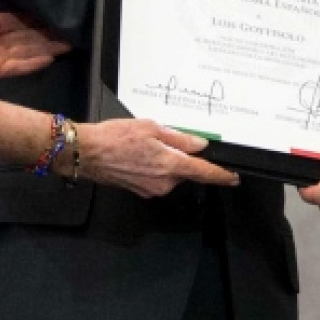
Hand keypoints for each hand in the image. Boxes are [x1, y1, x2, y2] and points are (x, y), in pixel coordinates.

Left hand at [0, 0, 70, 83]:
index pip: (18, 21)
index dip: (36, 19)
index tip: (55, 16)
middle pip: (26, 37)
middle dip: (47, 36)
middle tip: (70, 33)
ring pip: (25, 51)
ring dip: (45, 49)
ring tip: (66, 45)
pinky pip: (15, 66)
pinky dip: (31, 63)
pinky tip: (47, 58)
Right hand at [71, 119, 239, 196]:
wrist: (86, 153)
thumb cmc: (114, 137)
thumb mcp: (151, 127)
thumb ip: (179, 138)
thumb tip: (199, 144)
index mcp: (170, 165)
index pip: (204, 173)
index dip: (221, 175)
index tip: (233, 178)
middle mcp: (164, 183)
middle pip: (184, 171)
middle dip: (179, 157)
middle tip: (161, 140)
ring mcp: (152, 189)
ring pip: (170, 175)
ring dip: (164, 161)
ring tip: (143, 146)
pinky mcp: (140, 191)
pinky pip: (156, 178)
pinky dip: (152, 167)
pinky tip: (137, 155)